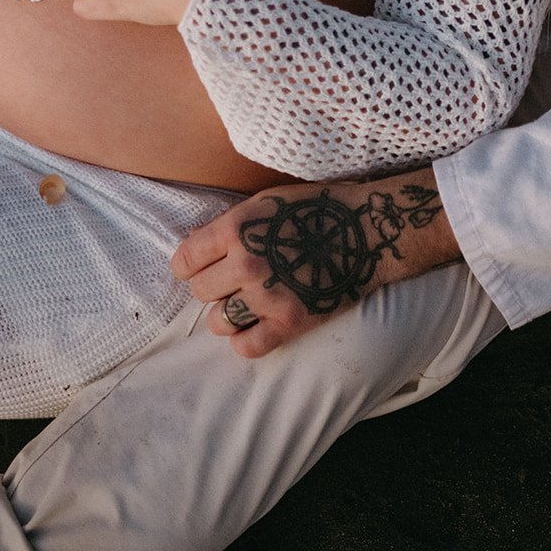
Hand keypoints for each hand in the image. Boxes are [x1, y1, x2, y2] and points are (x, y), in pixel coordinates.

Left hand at [170, 168, 458, 356]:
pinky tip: (255, 325)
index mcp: (236, 229)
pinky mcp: (290, 323)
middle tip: (231, 280)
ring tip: (243, 303)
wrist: (366, 230)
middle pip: (200, 291)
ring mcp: (267, 297)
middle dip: (212, 285)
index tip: (199, 265)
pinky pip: (247, 347)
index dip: (189, 264)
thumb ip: (228, 225)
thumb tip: (193, 244)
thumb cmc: (314, 209)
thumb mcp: (264, 202)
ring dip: (227, 313)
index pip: (184, 260)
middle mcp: (246, 264)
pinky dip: (245, 340)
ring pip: (218, 322)